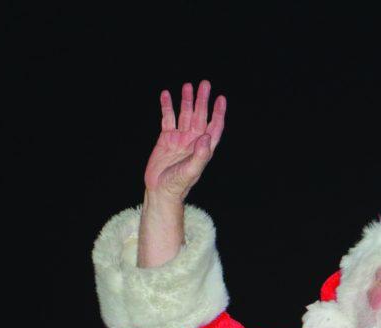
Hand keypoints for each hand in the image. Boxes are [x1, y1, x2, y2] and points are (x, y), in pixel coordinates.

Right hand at [144, 80, 226, 201]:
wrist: (160, 191)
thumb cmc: (177, 185)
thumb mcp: (190, 171)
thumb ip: (200, 155)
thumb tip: (207, 136)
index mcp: (203, 148)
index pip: (214, 126)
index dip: (218, 113)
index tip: (220, 98)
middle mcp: (193, 140)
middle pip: (200, 116)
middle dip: (202, 100)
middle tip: (204, 84)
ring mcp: (179, 138)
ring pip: (184, 114)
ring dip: (186, 100)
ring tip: (187, 85)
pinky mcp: (165, 138)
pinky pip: (167, 118)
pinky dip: (167, 107)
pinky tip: (166, 95)